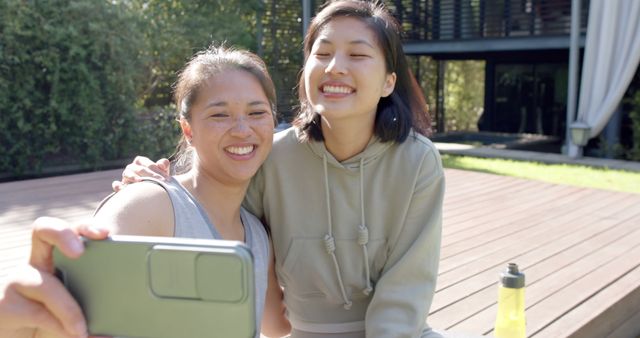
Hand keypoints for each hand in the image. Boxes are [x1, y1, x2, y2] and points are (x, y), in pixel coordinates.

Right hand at [0, 217, 109, 337]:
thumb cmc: (57, 322)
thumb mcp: (79, 309)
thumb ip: (98, 305)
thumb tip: (124, 318)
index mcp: (58, 258)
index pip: (70, 230)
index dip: (85, 226)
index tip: (105, 234)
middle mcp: (36, 263)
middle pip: (43, 230)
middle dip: (63, 234)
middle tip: (80, 253)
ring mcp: (18, 281)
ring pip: (45, 284)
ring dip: (68, 309)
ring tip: (82, 330)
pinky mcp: (5, 305)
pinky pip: (37, 312)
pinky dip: (59, 327)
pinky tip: (73, 335)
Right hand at [112, 156, 169, 191]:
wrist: (152, 190)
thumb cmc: (158, 179)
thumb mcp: (163, 171)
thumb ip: (164, 165)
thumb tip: (161, 164)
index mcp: (140, 161)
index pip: (149, 165)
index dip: (158, 171)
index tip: (166, 179)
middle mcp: (131, 167)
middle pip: (141, 170)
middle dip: (151, 176)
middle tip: (161, 183)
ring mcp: (125, 176)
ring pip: (128, 174)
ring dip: (134, 177)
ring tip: (141, 181)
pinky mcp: (120, 186)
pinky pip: (117, 185)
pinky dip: (118, 186)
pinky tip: (123, 188)